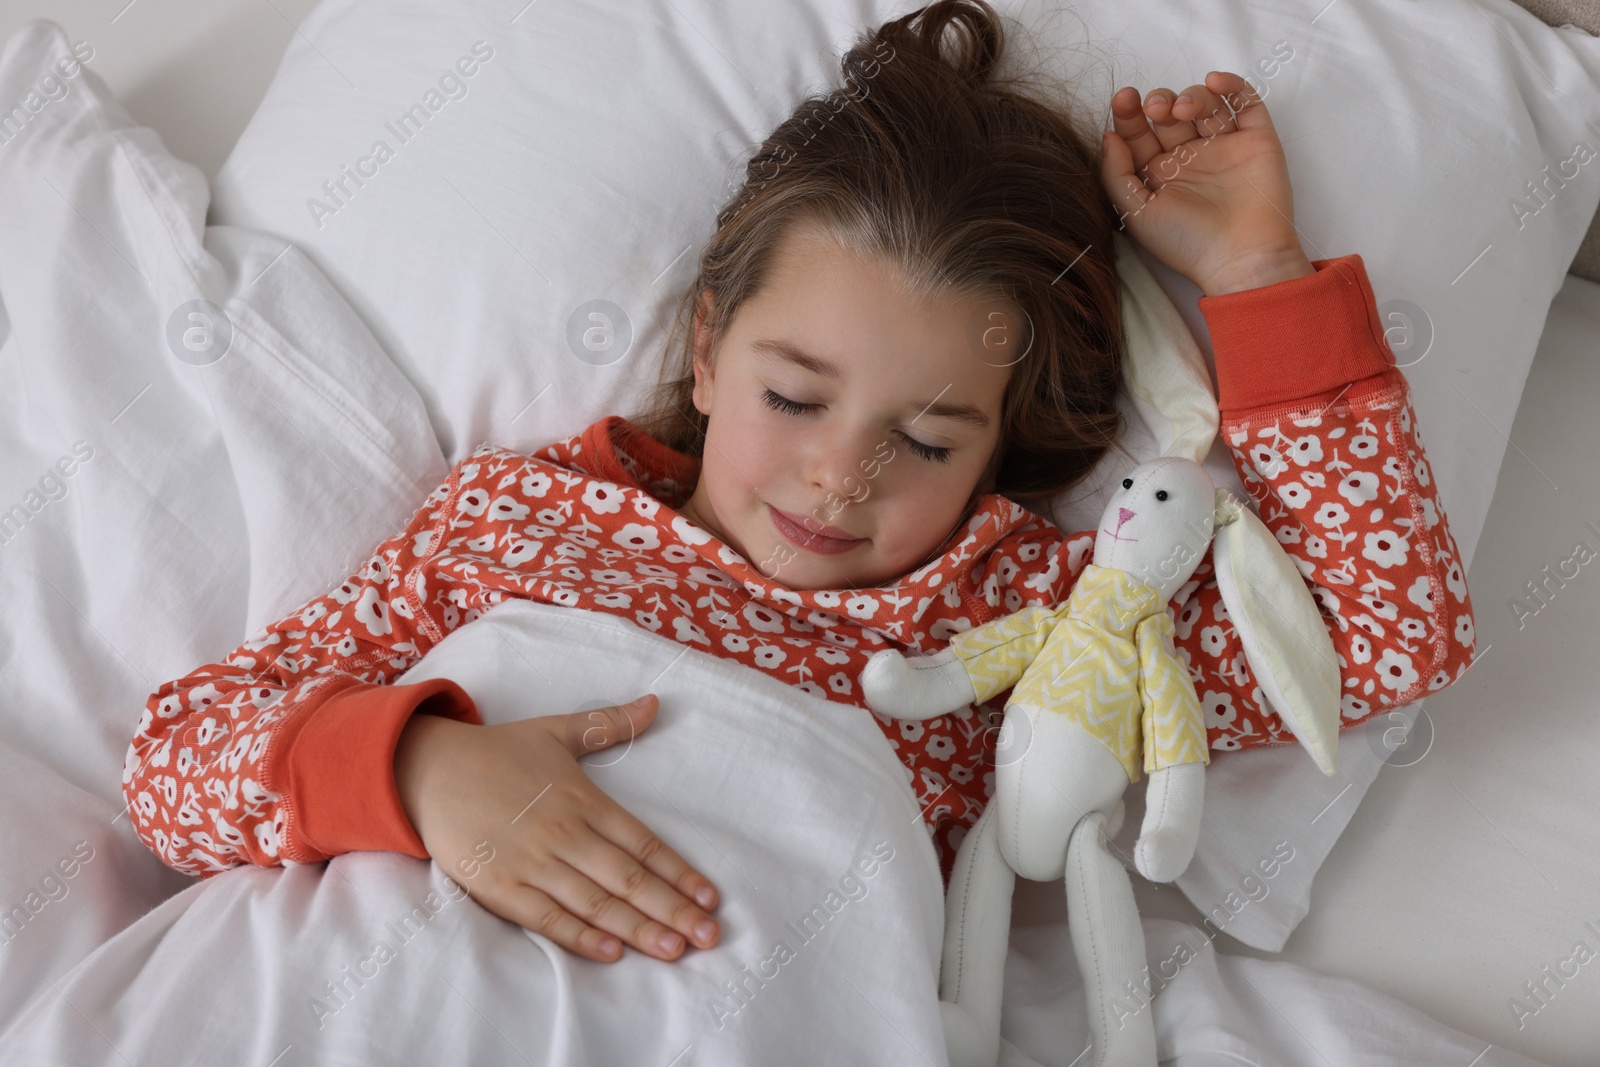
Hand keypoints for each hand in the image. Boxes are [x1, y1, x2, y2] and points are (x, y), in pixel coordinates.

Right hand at [393, 694, 720, 962]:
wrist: (425, 769)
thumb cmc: (497, 751)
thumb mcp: (557, 730)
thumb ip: (609, 724)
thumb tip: (657, 703)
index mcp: (582, 799)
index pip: (643, 842)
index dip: (679, 872)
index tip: (711, 896)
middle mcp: (564, 833)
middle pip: (628, 878)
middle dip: (672, 909)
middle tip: (709, 936)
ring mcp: (531, 863)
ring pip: (595, 902)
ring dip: (637, 929)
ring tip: (675, 949)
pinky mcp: (499, 887)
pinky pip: (546, 918)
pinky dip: (579, 936)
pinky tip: (612, 952)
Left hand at [1099, 72, 1315, 295]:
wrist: (1241, 257)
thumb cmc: (1185, 242)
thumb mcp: (1136, 212)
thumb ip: (1116, 174)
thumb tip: (1109, 135)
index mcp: (1160, 174)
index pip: (1140, 133)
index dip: (1129, 113)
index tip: (1124, 98)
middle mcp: (1191, 158)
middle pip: (1170, 113)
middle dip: (1160, 102)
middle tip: (1157, 109)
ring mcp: (1224, 147)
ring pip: (1205, 103)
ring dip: (1191, 95)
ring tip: (1183, 110)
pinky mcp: (1256, 140)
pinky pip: (1245, 102)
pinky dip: (1231, 85)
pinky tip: (1214, 82)